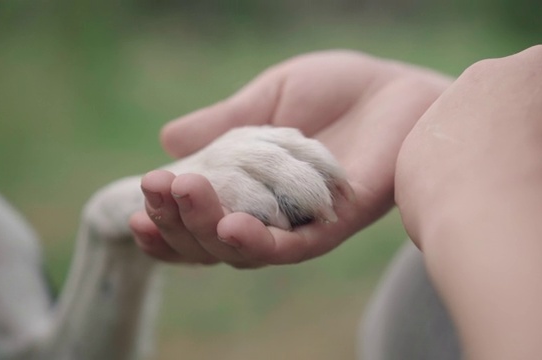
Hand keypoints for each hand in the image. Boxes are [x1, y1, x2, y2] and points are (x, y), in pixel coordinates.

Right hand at [129, 50, 450, 265]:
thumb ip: (224, 122)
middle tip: (155, 190)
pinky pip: (292, 247)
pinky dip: (258, 243)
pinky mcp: (335, 225)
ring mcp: (301, 225)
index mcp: (249, 188)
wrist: (399, 89)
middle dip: (176, 221)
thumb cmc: (338, 91)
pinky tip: (230, 226)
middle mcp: (271, 216)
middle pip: (211, 242)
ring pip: (243, 251)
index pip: (198, 216)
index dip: (165, 215)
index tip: (142, 193)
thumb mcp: (270, 98)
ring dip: (205, 229)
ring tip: (180, 196)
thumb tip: (166, 141)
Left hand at [395, 45, 541, 248]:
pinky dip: (449, 195)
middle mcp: (484, 77)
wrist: (507, 227)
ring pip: (467, 144)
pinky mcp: (409, 152)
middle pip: (507, 114)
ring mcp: (440, 113)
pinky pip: (435, 174)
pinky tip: (468, 218)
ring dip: (481, 169)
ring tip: (501, 209)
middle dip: (519, 144)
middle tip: (534, 187)